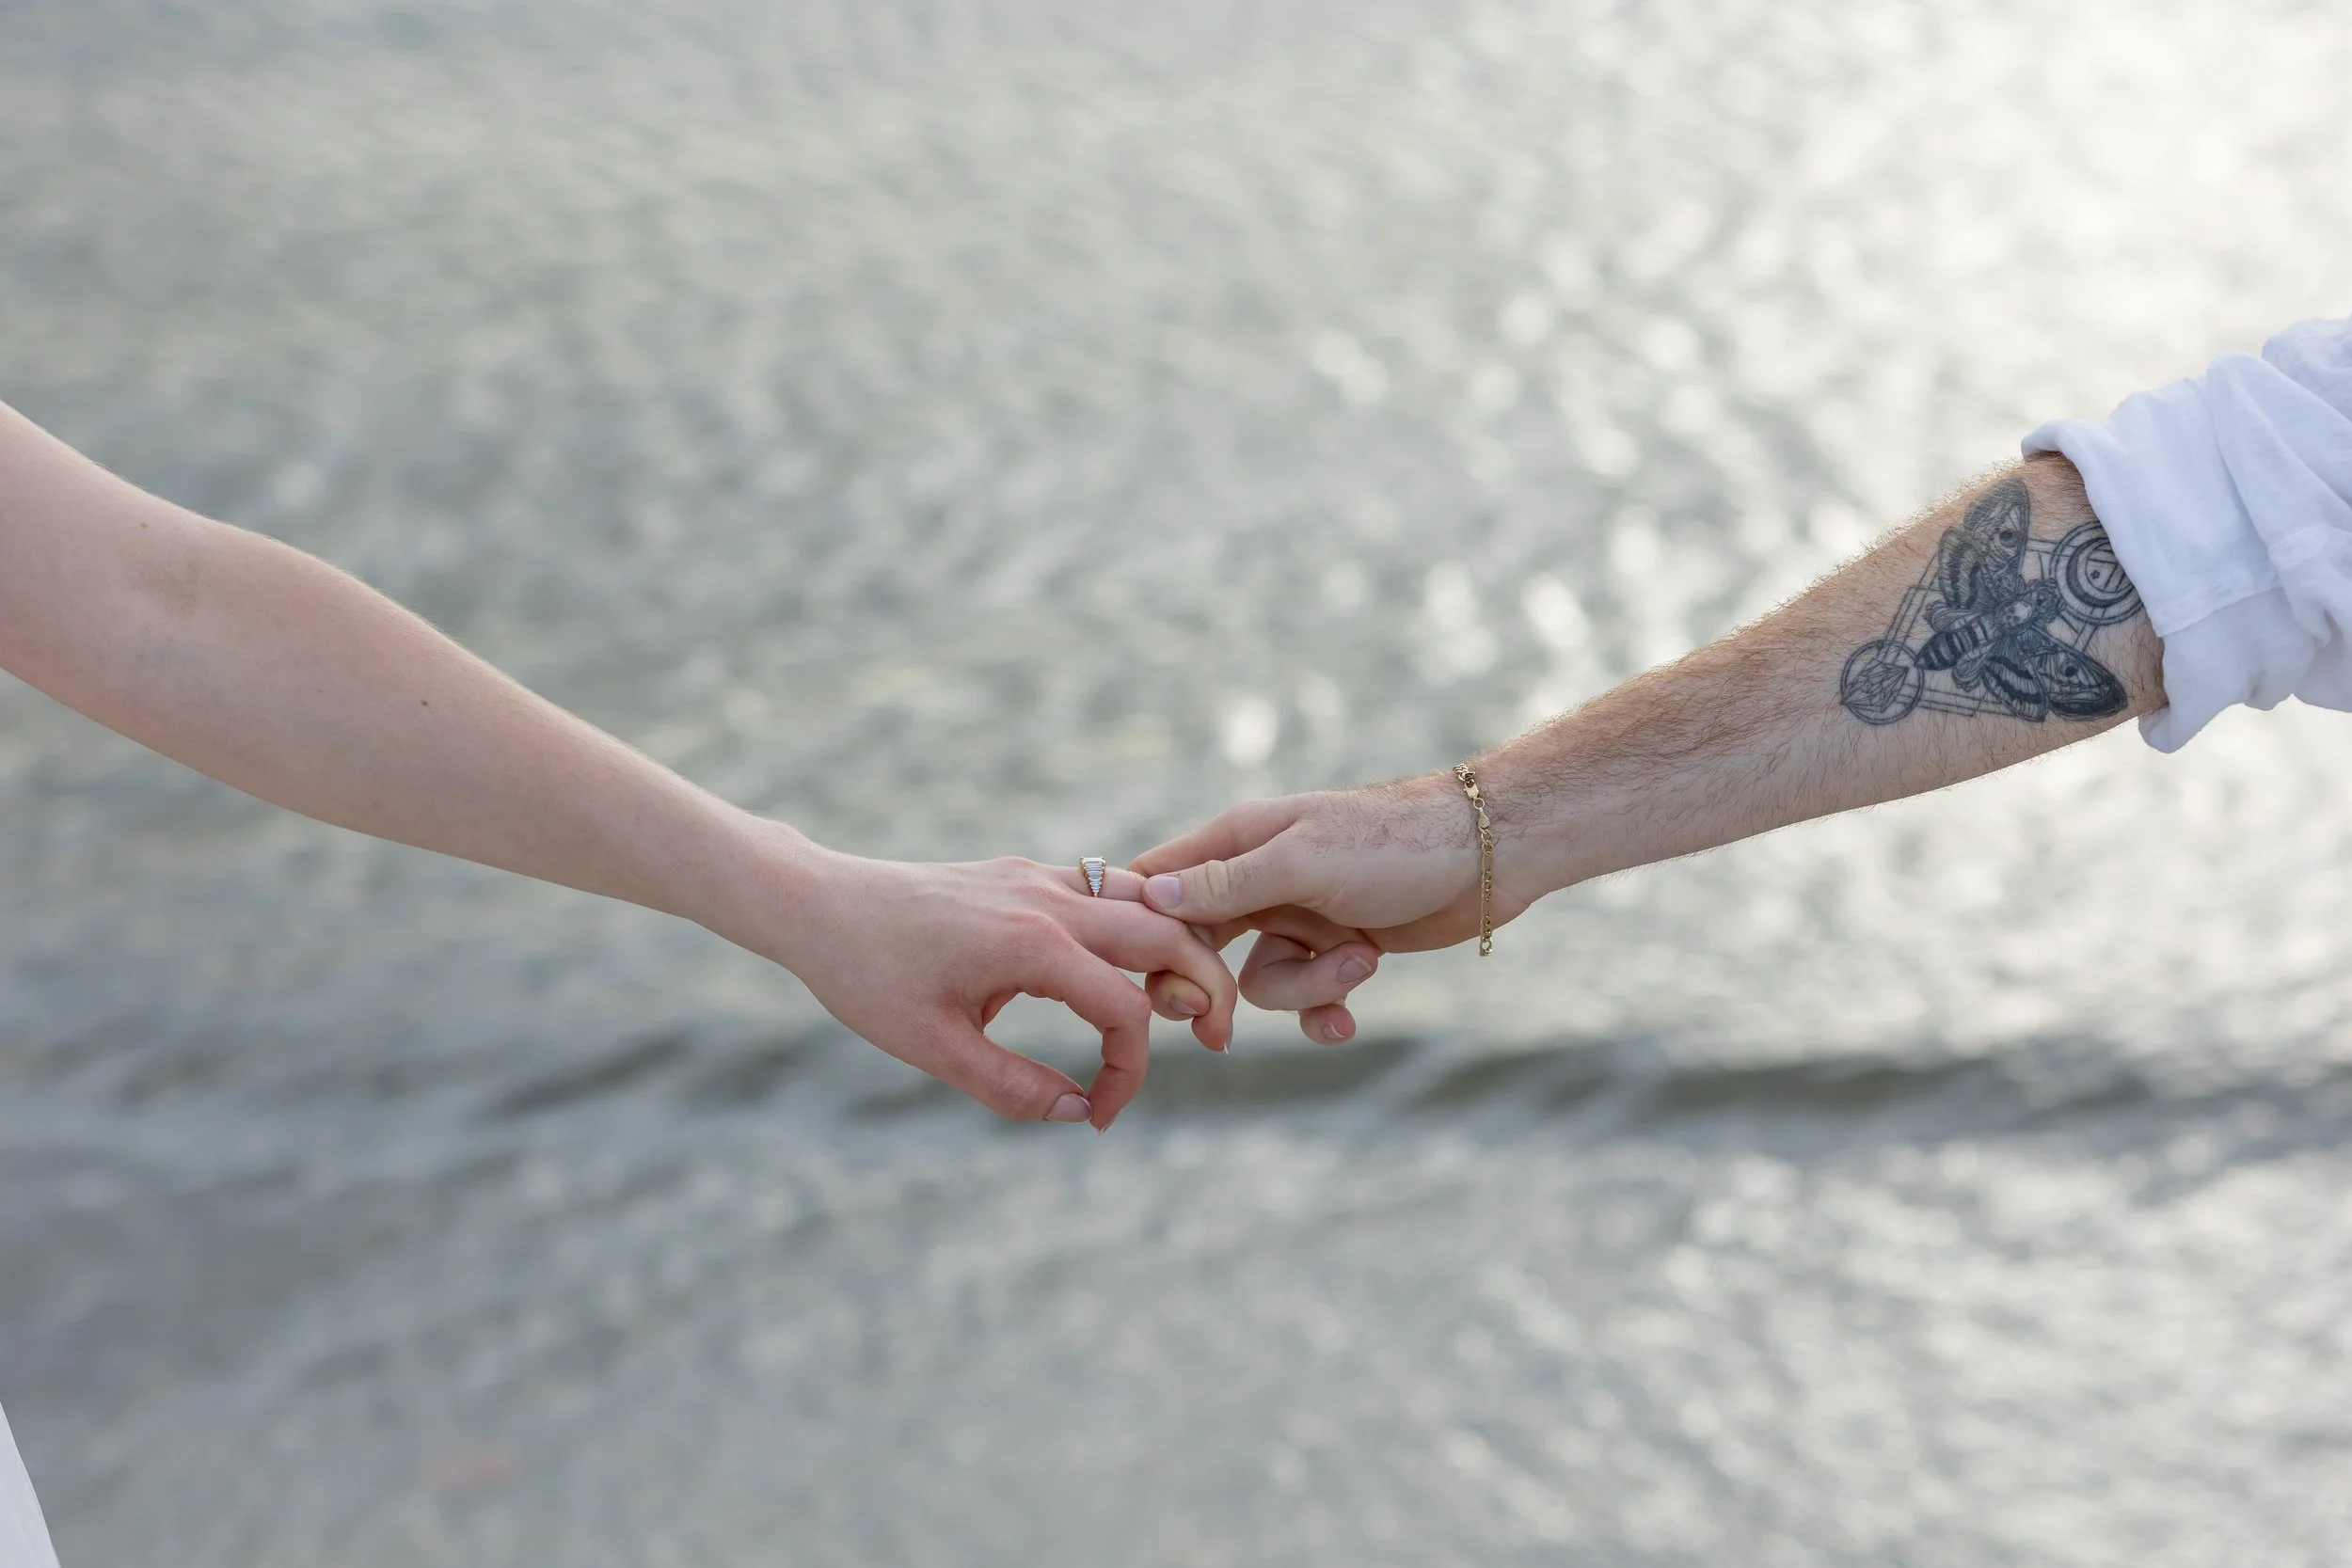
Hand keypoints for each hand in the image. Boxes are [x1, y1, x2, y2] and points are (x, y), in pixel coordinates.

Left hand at [752, 844, 1236, 1128]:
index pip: (1124, 1013)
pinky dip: (1139, 925)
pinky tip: (1128, 970)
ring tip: (1186, 1004)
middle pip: (1169, 936)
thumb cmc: (866, 977)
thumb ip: (1010, 1086)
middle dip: (1207, 991)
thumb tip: (1074, 1112)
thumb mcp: (932, 1048)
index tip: (1097, 1116)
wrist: (820, 904)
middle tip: (1218, 1041)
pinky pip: (1108, 890)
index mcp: (1030, 945)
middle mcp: (1048, 901)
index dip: (1127, 1075)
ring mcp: (1040, 879)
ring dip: (1179, 950)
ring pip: (1147, 903)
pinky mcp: (1025, 875)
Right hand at [1128, 772, 1534, 1042]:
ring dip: (1305, 990)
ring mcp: (1298, 916)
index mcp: (1238, 841)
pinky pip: (1306, 997)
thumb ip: (1229, 883)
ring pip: (1259, 981)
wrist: (1489, 857)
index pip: (1158, 884)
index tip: (1156, 975)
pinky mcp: (1336, 947)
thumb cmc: (1395, 844)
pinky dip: (1325, 1009)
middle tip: (1216, 1025)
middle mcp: (1259, 878)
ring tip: (1357, 967)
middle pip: (1196, 945)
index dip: (1144, 933)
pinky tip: (1352, 1012)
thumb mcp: (1303, 861)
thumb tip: (1151, 898)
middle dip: (1208, 990)